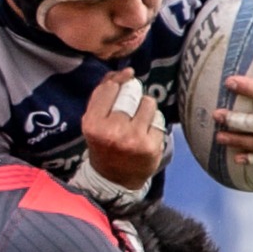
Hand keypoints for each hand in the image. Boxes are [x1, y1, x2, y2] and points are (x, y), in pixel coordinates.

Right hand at [81, 69, 168, 189]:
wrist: (114, 180)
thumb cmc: (104, 144)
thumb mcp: (94, 120)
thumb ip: (103, 94)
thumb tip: (126, 71)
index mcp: (93, 124)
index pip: (110, 88)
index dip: (119, 81)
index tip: (124, 83)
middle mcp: (112, 131)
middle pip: (131, 94)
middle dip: (133, 95)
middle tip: (130, 108)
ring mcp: (133, 139)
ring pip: (148, 103)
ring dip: (146, 108)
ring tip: (139, 121)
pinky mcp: (151, 146)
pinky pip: (159, 120)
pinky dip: (154, 123)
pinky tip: (147, 133)